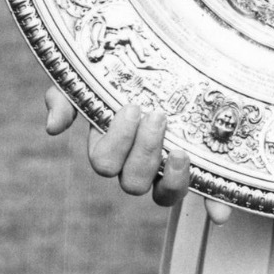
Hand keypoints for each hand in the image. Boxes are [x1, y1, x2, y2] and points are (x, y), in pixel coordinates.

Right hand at [42, 86, 230, 223]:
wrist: (156, 60)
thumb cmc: (117, 73)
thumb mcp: (86, 80)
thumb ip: (64, 99)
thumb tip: (53, 128)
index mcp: (109, 146)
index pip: (104, 162)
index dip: (117, 141)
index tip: (132, 106)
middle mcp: (135, 164)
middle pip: (131, 181)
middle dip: (144, 151)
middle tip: (158, 116)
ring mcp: (165, 169)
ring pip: (163, 195)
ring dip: (172, 177)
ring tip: (180, 149)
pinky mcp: (195, 167)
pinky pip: (202, 195)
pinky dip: (212, 206)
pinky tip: (220, 212)